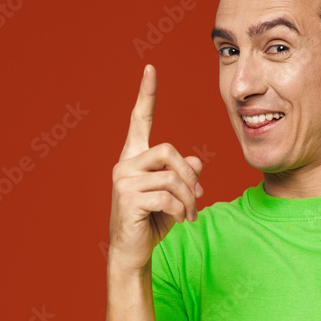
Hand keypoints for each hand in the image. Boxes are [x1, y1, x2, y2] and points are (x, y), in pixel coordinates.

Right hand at [109, 64, 203, 272]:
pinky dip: (181, 210)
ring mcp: (123, 180)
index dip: (146, 95)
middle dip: (189, 175)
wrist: (133, 251)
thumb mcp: (174, 196)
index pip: (140, 120)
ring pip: (172, 177)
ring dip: (189, 198)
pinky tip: (180, 221)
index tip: (150, 69)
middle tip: (197, 197)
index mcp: (134, 158)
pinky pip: (168, 196)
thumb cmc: (152, 221)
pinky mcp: (128, 198)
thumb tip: (196, 163)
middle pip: (169, 151)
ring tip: (190, 214)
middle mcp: (125, 164)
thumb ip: (183, 176)